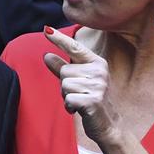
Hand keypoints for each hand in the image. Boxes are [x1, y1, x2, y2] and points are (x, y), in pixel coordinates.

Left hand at [43, 26, 118, 142]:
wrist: (107, 124)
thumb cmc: (90, 99)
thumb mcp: (76, 81)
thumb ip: (62, 68)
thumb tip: (46, 55)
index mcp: (96, 62)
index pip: (74, 48)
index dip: (59, 38)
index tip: (46, 29)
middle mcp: (99, 71)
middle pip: (64, 71)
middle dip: (65, 85)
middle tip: (79, 94)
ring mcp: (98, 85)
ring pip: (64, 85)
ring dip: (67, 97)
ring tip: (80, 101)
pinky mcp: (93, 100)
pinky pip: (68, 99)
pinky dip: (69, 106)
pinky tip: (80, 109)